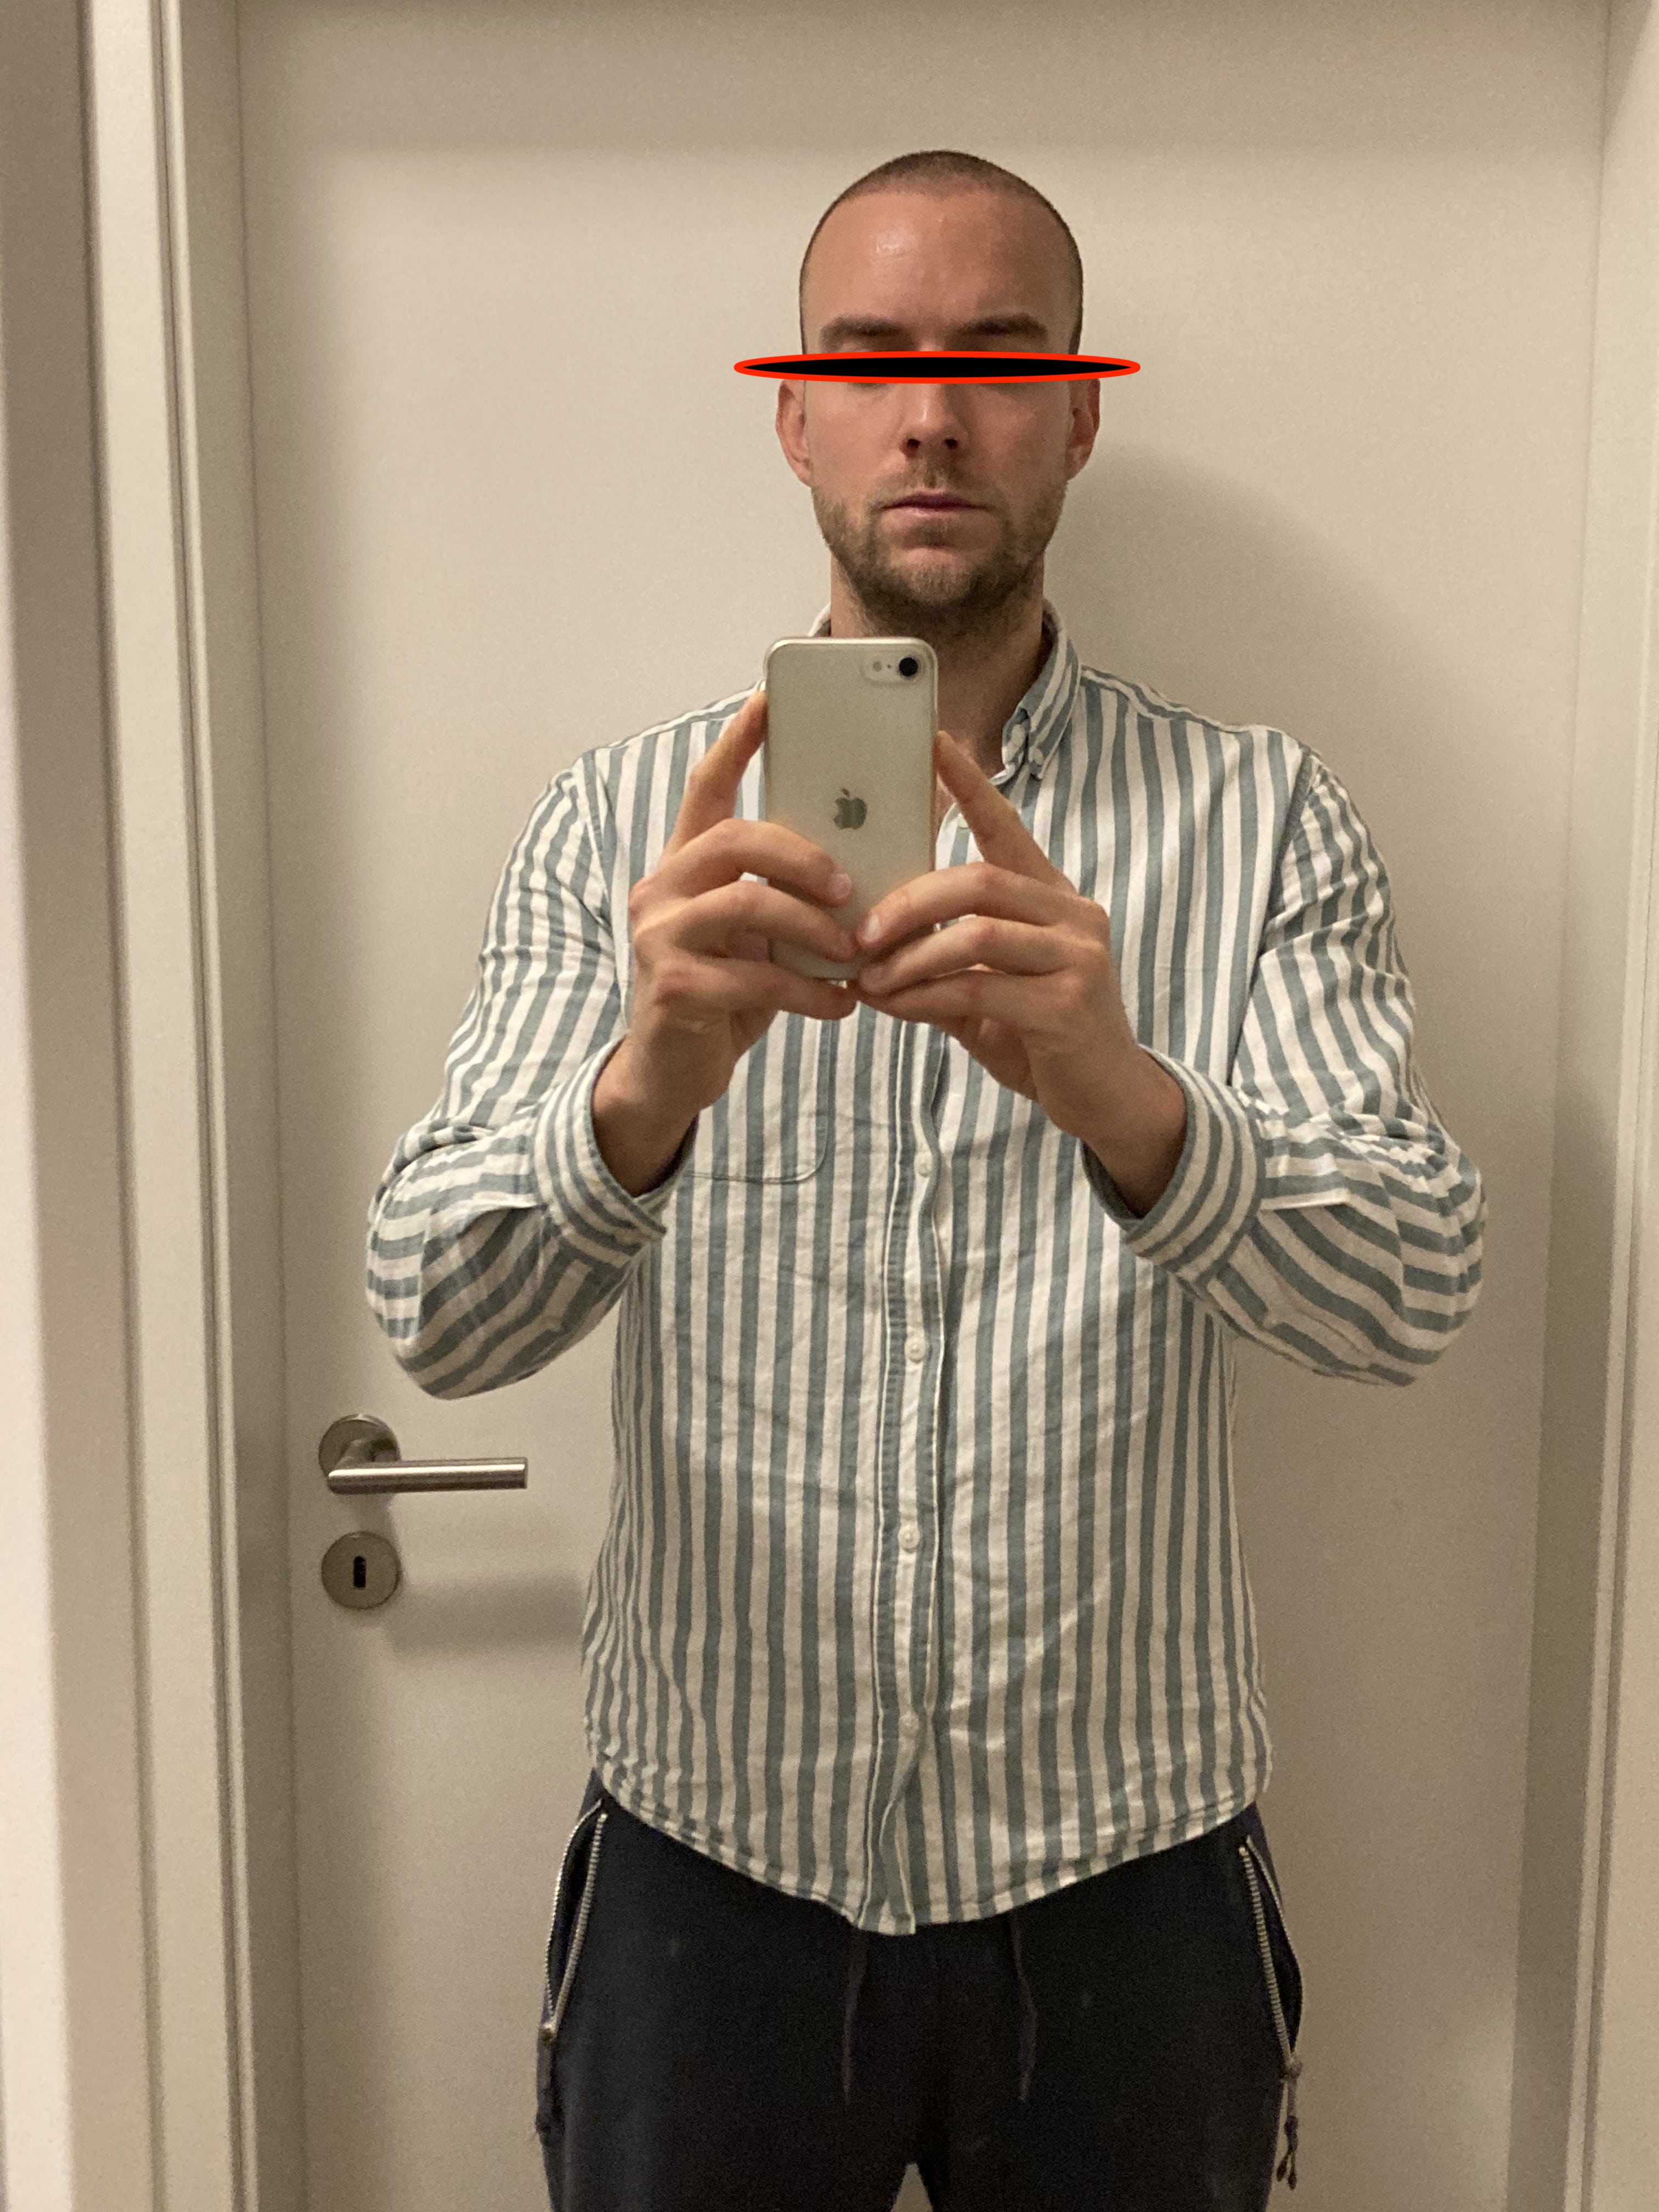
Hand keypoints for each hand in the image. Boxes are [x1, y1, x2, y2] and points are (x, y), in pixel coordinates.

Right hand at [614, 685, 859, 1127]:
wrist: (673, 1071)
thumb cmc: (729, 993)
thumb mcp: (763, 935)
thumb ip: (794, 893)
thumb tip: (878, 843)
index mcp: (686, 863)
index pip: (707, 785)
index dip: (739, 740)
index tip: (771, 698)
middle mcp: (662, 887)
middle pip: (734, 837)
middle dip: (803, 855)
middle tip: (850, 886)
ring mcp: (659, 936)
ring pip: (745, 904)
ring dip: (812, 927)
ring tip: (853, 950)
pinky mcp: (672, 987)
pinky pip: (754, 978)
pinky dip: (808, 992)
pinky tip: (841, 1004)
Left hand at [850, 729, 1150, 1146]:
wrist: (1106, 1100)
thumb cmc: (1041, 1038)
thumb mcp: (986, 992)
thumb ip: (942, 962)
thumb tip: (867, 950)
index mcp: (1054, 898)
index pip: (1007, 825)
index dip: (969, 783)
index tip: (934, 740)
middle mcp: (1074, 914)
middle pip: (979, 879)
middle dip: (909, 902)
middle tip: (859, 933)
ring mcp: (1079, 956)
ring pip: (977, 931)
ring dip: (911, 954)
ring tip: (868, 977)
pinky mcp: (1070, 1004)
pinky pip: (980, 986)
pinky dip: (926, 995)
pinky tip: (894, 1006)